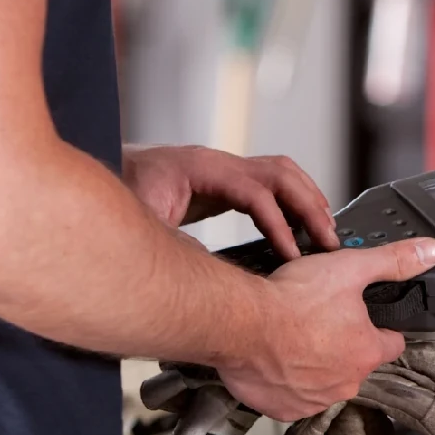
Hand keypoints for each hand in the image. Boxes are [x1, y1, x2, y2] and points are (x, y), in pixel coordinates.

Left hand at [121, 144, 337, 258]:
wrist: (104, 170)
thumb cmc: (118, 192)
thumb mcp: (141, 218)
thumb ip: (172, 241)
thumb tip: (205, 272)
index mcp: (199, 169)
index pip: (255, 192)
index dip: (279, 224)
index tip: (293, 255)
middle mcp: (217, 162)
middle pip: (281, 173)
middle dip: (310, 207)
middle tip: (330, 241)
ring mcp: (223, 168)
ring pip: (282, 173)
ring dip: (308, 201)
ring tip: (325, 233)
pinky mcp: (223, 181)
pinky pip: (269, 184)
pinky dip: (291, 203)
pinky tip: (297, 229)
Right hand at [218, 237, 434, 421]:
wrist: (241, 324)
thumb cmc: (290, 300)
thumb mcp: (350, 268)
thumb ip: (392, 262)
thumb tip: (429, 252)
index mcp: (367, 352)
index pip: (391, 343)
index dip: (380, 327)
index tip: (365, 318)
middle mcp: (345, 383)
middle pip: (355, 362)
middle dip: (341, 344)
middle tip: (318, 320)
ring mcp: (314, 400)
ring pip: (324, 381)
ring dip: (314, 364)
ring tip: (294, 337)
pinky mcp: (284, 409)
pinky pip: (293, 397)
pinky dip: (287, 381)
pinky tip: (276, 359)